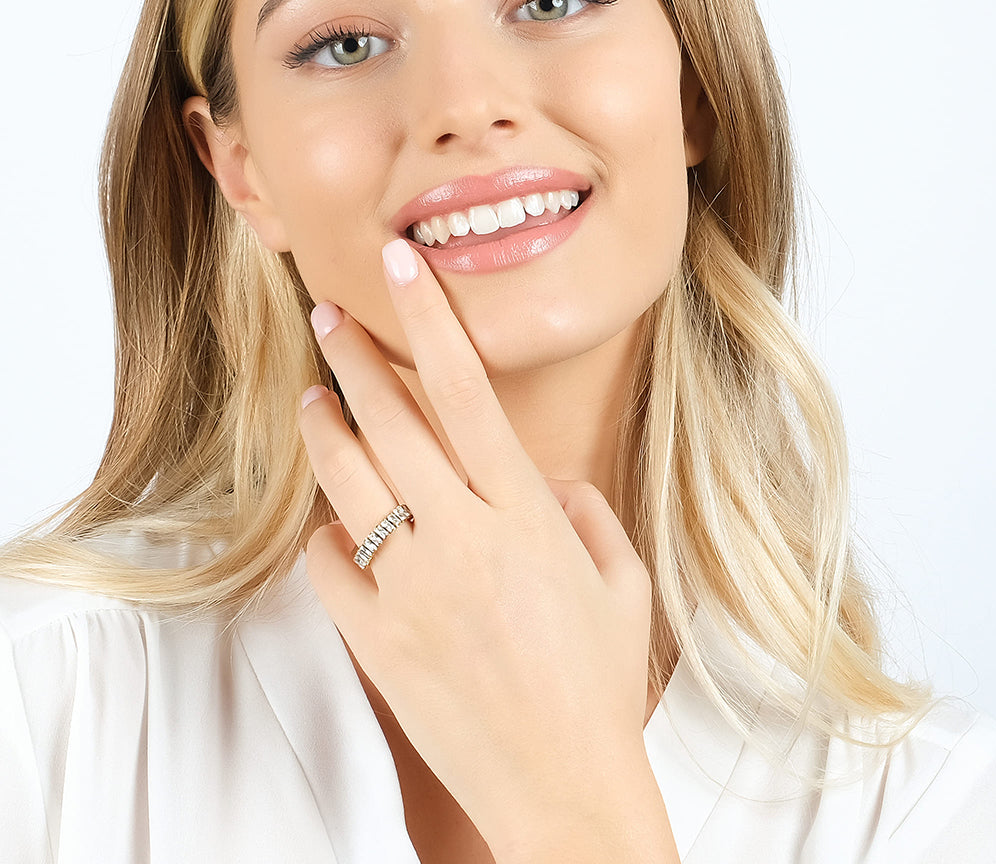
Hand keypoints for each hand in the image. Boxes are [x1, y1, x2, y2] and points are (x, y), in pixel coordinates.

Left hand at [299, 238, 676, 861]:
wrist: (563, 789)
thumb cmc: (600, 685)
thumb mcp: (622, 585)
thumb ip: (589, 515)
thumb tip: (551, 485)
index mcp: (526, 516)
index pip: (467, 390)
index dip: (431, 317)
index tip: (401, 264)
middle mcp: (463, 538)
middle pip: (390, 420)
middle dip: (354, 356)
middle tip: (328, 314)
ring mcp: (413, 590)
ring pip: (346, 482)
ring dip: (325, 430)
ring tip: (313, 399)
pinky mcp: (377, 641)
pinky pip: (330, 567)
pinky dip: (329, 538)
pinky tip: (336, 527)